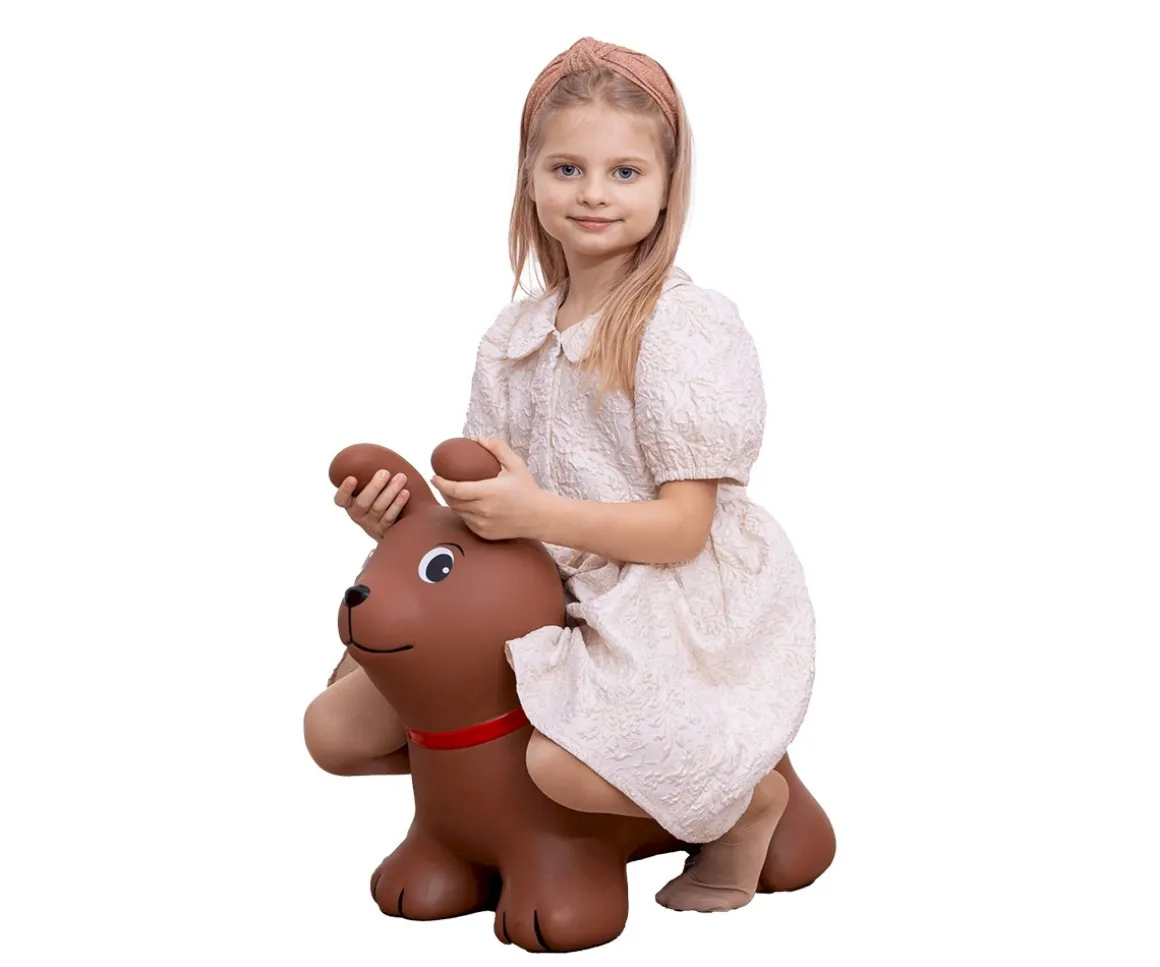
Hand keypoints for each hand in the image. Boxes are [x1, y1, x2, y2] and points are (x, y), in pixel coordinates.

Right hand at [334, 469, 409, 539]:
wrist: (391, 525)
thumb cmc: (378, 498)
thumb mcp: (368, 489)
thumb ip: (367, 476)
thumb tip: (373, 451)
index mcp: (350, 504)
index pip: (341, 500)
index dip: (344, 490)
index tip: (352, 477)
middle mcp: (358, 515)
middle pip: (363, 502)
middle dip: (374, 486)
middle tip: (385, 472)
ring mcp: (371, 525)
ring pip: (379, 508)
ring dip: (390, 492)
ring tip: (401, 477)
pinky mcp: (385, 530)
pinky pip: (390, 517)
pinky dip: (398, 504)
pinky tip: (405, 493)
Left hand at [430, 437, 547, 540]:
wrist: (540, 517)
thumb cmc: (527, 490)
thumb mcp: (516, 464)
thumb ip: (498, 448)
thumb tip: (479, 438)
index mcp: (488, 493)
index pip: (455, 489)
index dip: (441, 483)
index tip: (434, 476)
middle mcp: (483, 510)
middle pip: (453, 501)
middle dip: (443, 491)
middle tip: (441, 482)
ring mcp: (482, 524)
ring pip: (458, 512)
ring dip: (452, 502)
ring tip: (452, 491)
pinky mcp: (484, 533)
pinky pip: (467, 522)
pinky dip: (463, 512)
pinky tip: (465, 504)